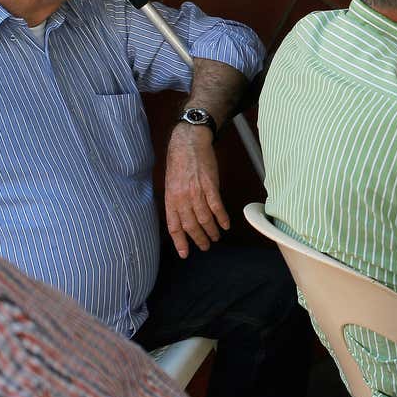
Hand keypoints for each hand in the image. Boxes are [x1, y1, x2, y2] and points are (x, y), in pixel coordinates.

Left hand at [164, 124, 230, 256]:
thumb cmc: (179, 162)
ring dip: (211, 231)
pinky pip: (216, 206)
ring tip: (216, 237)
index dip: (180, 242)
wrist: (188, 143)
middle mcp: (182, 198)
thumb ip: (176, 201)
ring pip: (204, 219)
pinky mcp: (209, 186)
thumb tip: (182, 217)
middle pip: (191, 226)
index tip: (185, 253)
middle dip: (199, 239)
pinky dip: (221, 218)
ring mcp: (196, 192)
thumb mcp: (170, 183)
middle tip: (205, 247)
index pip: (174, 226)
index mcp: (171, 199)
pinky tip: (225, 225)